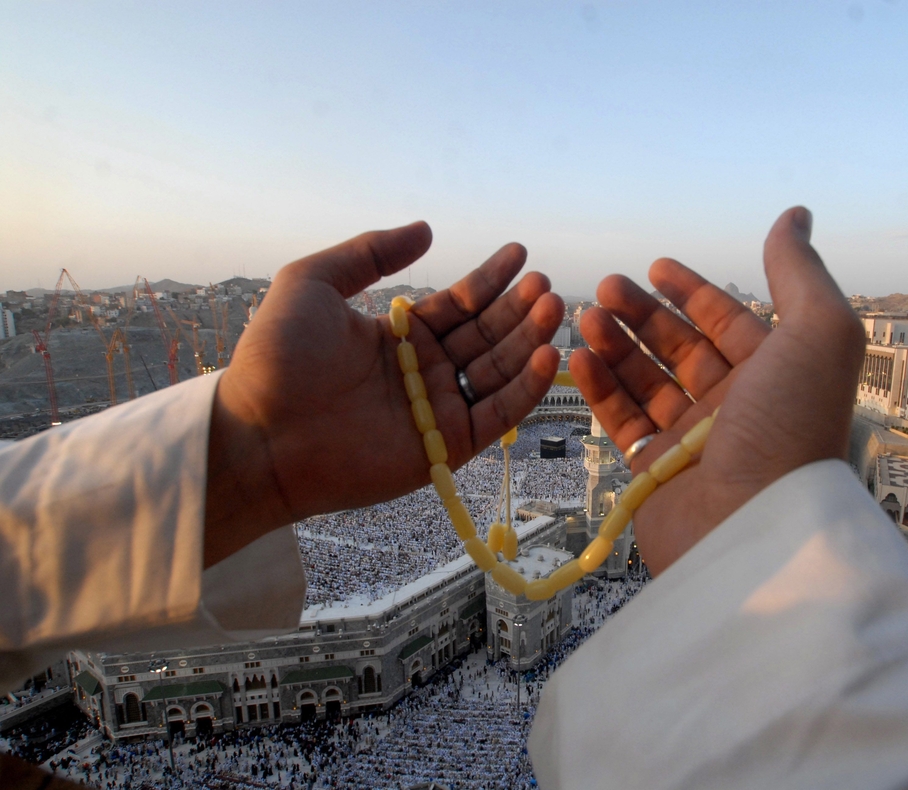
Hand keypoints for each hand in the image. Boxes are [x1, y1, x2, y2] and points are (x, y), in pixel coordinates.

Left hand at [204, 222, 562, 566]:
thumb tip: (425, 229)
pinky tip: (544, 356)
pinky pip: (496, 415)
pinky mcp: (446, 446)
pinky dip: (525, 389)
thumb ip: (369, 252)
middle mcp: (424, 370)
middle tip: (544, 283)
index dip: (489, 278)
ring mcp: (438, 409)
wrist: (261, 435)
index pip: (458, 303)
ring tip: (553, 308)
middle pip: (486, 334)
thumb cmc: (277, 359)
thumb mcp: (312, 282)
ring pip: (498, 370)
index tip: (519, 253)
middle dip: (518, 307)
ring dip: (529, 340)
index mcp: (398, 335)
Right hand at [570, 207, 863, 574]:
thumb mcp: (816, 333)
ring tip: (586, 318)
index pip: (730, 322)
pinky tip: (578, 358)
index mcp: (777, 376)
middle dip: (644, 315)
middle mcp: (738, 408)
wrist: (752, 528)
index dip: (694, 291)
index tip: (655, 267)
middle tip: (605, 289)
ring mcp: (696, 443)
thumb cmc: (788, 429)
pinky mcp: (656, 473)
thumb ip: (799, 271)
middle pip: (682, 348)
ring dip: (616, 346)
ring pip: (647, 382)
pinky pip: (623, 422)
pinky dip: (600, 389)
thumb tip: (796, 214)